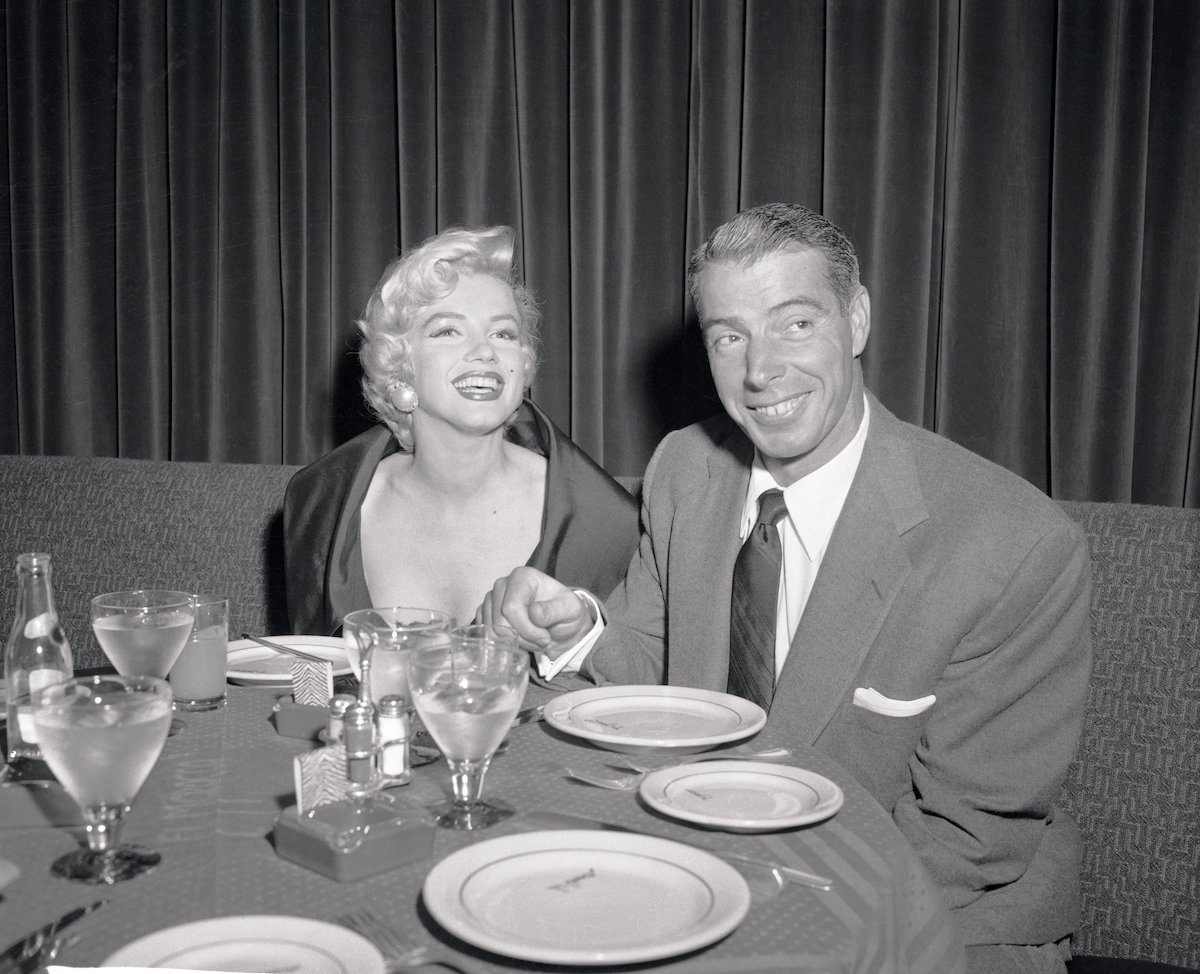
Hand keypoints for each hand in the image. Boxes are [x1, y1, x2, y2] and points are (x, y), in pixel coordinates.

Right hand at [478, 567, 595, 656]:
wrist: (561, 622)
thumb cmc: (565, 612)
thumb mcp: (571, 610)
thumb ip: (554, 610)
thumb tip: (534, 613)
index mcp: (522, 577)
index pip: (511, 607)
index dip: (527, 629)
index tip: (545, 637)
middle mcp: (503, 584)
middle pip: (500, 621)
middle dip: (523, 638)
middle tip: (542, 640)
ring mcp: (492, 599)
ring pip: (492, 631)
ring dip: (517, 642)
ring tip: (535, 640)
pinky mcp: (486, 613)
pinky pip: (487, 635)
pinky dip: (505, 644)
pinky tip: (522, 640)